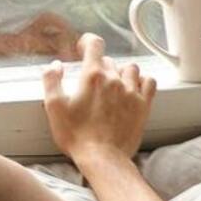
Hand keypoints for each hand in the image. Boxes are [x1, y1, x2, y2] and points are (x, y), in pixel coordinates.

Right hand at [41, 33, 155, 162]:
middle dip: (99, 67)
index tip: (83, 48)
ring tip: (113, 85)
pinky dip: (141, 81)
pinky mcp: (143, 105)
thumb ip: (51, 81)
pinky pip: (149, 82)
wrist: (103, 158)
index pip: (95, 44)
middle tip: (91, 82)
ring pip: (130, 68)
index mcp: (92, 76)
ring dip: (121, 72)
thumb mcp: (54, 107)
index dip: (88, 41)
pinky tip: (133, 89)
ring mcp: (131, 91)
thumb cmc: (77, 136)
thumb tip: (54, 65)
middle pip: (109, 61)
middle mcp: (114, 79)